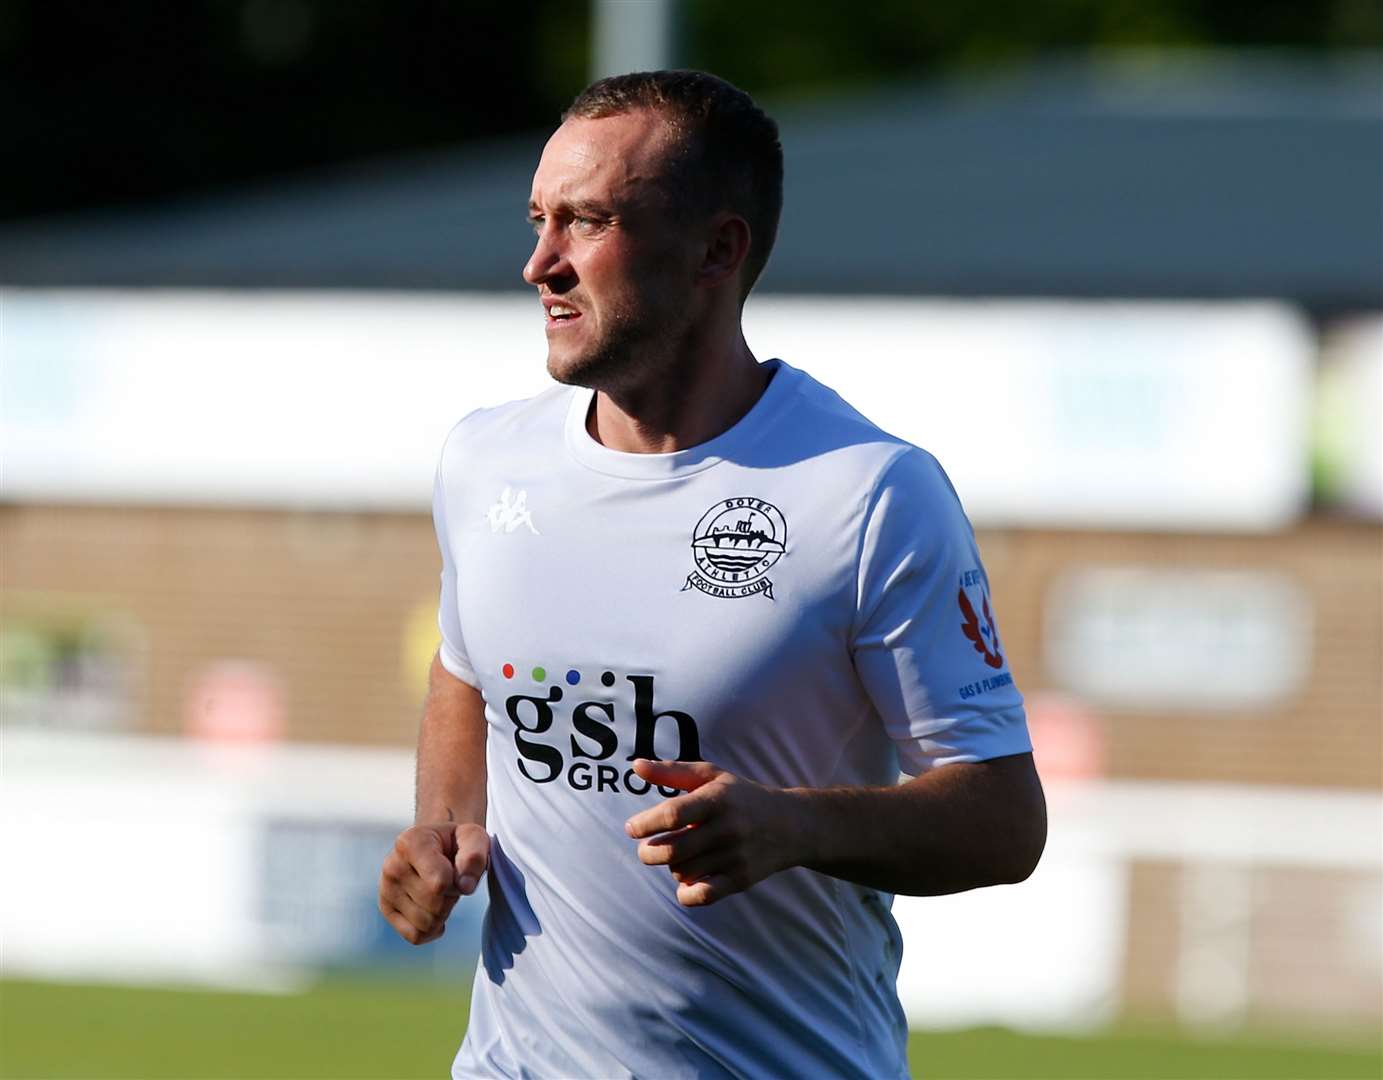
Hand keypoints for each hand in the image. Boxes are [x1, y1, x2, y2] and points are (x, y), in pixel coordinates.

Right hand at [378, 822, 489, 944]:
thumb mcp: (474, 837)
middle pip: (434, 905)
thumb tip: (465, 887)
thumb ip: (474, 857)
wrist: (438, 843)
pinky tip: (436, 912)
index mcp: (410, 843)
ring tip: (441, 892)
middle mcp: (392, 865)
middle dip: (452, 897)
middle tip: (451, 880)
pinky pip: (414, 936)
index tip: (458, 867)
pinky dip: (431, 930)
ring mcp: (386, 889)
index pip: (440, 883)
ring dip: (443, 913)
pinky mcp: (386, 908)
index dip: (459, 882)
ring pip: (425, 923)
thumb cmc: (457, 841)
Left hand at [624, 759, 803, 906]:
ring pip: (683, 872)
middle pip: (673, 851)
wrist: (791, 824)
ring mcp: (735, 856)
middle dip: (649, 853)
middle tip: (647, 849)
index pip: (672, 814)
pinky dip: (686, 893)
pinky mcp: (741, 879)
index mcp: (716, 799)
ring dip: (671, 867)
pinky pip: (702, 896)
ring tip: (678, 856)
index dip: (645, 824)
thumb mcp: (711, 776)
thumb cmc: (740, 796)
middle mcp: (726, 828)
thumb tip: (635, 766)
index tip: (632, 828)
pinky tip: (687, 880)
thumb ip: (672, 771)